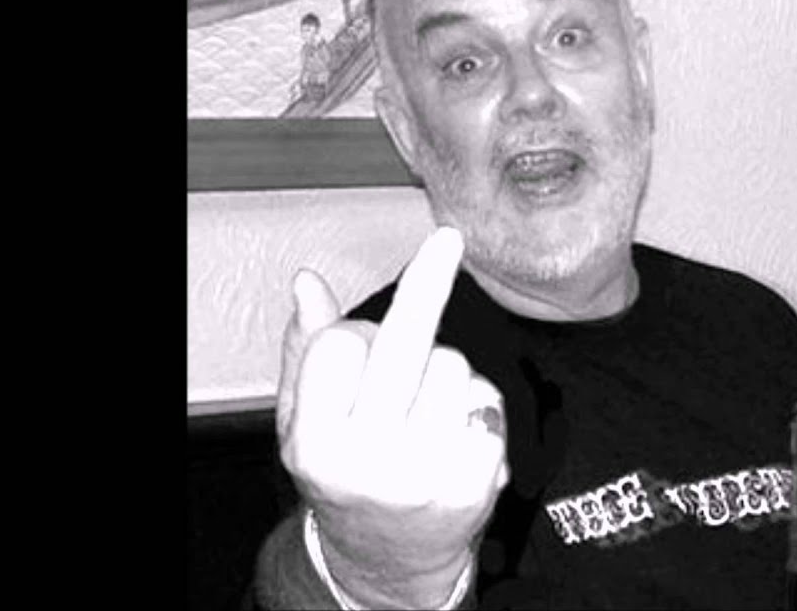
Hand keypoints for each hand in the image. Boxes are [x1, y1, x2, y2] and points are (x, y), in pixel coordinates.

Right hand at [277, 228, 508, 607]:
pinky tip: (457, 434)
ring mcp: (425, 477)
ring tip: (426, 411)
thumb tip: (307, 282)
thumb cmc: (347, 473)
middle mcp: (367, 463)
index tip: (359, 348)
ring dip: (446, 371)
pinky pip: (489, 401)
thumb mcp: (307, 420)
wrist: (389, 559)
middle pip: (408, 344)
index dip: (356, 334)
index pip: (343, 343)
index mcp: (316, 444)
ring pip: (454, 365)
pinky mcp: (474, 485)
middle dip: (429, 280)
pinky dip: (479, 405)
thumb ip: (306, 350)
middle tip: (448, 237)